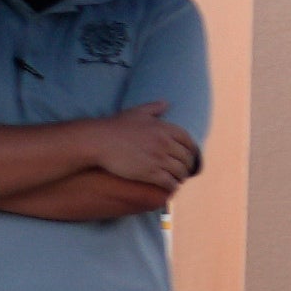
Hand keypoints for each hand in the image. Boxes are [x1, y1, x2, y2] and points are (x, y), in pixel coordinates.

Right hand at [83, 110, 202, 195]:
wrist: (98, 141)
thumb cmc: (115, 127)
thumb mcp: (137, 112)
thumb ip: (154, 108)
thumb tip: (167, 103)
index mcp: (166, 128)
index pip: (189, 142)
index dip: (192, 152)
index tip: (190, 157)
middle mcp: (166, 143)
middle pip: (187, 158)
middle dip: (187, 166)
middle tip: (183, 172)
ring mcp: (159, 158)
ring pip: (180, 172)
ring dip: (180, 178)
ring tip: (176, 181)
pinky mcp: (150, 173)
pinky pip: (169, 182)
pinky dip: (171, 186)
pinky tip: (168, 188)